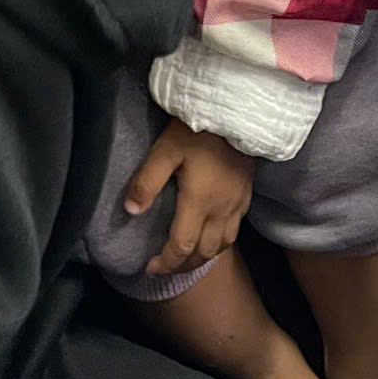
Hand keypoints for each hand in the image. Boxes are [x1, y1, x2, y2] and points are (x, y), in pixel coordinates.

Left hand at [125, 117, 255, 274]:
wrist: (238, 111)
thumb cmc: (197, 129)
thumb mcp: (165, 151)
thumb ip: (146, 182)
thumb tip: (131, 211)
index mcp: (199, 202)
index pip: (182, 246)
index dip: (165, 263)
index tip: (149, 267)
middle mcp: (221, 210)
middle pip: (204, 253)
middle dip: (183, 266)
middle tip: (165, 267)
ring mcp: (237, 204)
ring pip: (223, 245)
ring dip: (203, 257)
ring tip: (186, 257)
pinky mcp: (246, 195)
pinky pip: (235, 231)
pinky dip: (220, 243)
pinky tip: (210, 235)